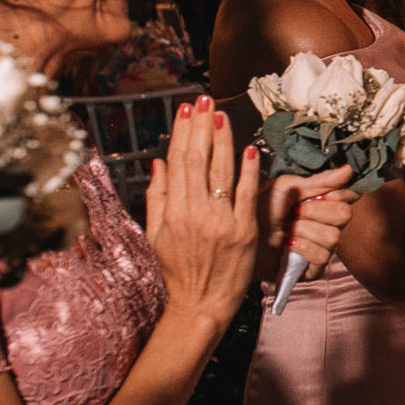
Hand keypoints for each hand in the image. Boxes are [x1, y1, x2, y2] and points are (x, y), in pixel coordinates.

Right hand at [146, 97, 261, 324]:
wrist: (201, 305)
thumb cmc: (177, 272)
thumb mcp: (156, 236)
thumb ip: (157, 198)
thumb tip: (158, 164)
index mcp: (171, 212)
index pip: (177, 163)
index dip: (181, 133)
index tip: (185, 109)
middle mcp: (194, 213)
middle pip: (198, 160)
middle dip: (201, 126)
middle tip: (204, 99)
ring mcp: (221, 221)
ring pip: (221, 171)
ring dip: (223, 139)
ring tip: (222, 113)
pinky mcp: (245, 231)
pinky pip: (246, 194)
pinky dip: (247, 170)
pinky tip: (248, 147)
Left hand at [259, 164, 359, 280]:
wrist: (236, 236)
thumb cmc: (257, 209)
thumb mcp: (285, 187)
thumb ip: (319, 181)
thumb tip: (349, 169)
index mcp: (323, 201)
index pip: (351, 195)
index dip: (340, 192)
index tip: (320, 193)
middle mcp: (327, 223)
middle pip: (344, 214)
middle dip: (315, 211)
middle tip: (294, 212)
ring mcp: (322, 246)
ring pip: (333, 236)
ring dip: (304, 231)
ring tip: (286, 229)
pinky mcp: (313, 268)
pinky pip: (322, 256)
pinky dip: (301, 248)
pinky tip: (286, 245)